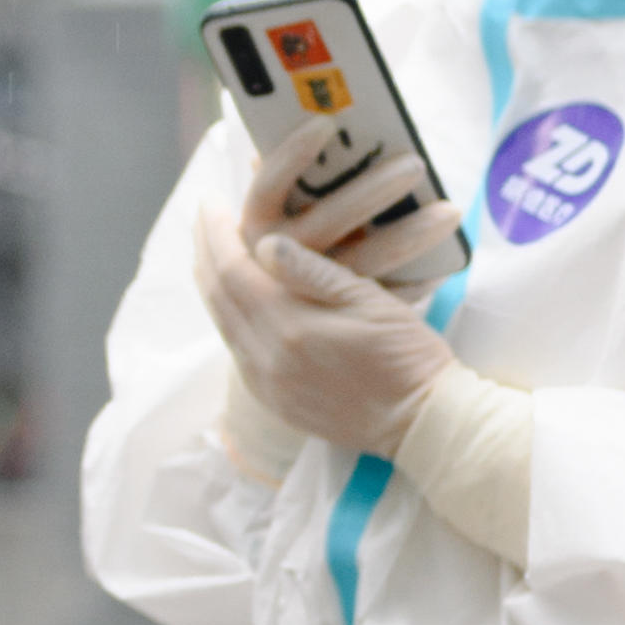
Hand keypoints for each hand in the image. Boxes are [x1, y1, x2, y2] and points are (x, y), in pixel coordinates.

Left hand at [194, 185, 455, 457]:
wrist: (421, 423)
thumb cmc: (407, 354)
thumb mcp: (371, 301)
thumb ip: (314, 272)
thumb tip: (265, 244)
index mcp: (290, 328)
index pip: (233, 271)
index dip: (217, 233)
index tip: (210, 201)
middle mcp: (266, 360)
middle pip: (217, 297)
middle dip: (206, 252)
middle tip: (204, 217)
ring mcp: (267, 385)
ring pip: (223, 325)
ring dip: (213, 285)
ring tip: (212, 251)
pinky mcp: (274, 402)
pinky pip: (238, 351)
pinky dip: (230, 316)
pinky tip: (237, 299)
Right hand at [243, 128, 462, 299]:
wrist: (288, 330)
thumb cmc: (288, 246)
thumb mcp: (278, 216)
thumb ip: (290, 184)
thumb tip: (312, 129)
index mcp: (256, 229)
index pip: (267, 188)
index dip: (292, 155)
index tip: (326, 123)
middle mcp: (277, 264)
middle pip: (324, 223)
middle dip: (372, 191)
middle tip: (415, 164)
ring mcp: (311, 295)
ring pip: (364, 263)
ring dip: (411, 235)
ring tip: (450, 211)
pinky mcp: (343, 319)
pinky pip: (385, 298)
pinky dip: (417, 281)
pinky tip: (445, 265)